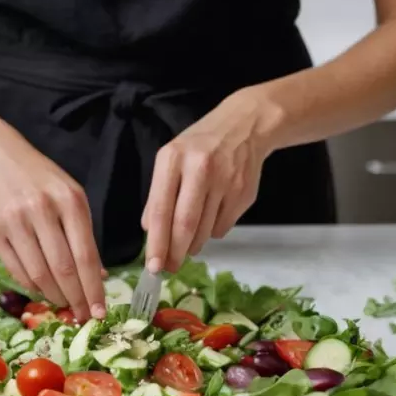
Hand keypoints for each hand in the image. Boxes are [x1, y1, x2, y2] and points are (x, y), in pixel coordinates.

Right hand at [0, 123, 105, 320]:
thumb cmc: (41, 180)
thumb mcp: (70, 196)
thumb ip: (84, 234)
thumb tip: (99, 276)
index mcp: (69, 201)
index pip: (85, 255)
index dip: (94, 288)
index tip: (101, 312)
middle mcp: (41, 210)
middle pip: (63, 269)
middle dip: (76, 299)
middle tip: (84, 316)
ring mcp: (14, 221)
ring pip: (39, 274)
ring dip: (54, 296)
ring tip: (65, 304)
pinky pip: (17, 270)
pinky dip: (33, 286)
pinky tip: (43, 290)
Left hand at [142, 87, 273, 272]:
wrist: (245, 126)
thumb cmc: (199, 147)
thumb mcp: (171, 160)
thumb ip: (158, 195)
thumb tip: (149, 230)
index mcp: (173, 160)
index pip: (162, 210)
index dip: (157, 243)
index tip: (153, 266)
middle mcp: (199, 169)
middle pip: (185, 224)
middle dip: (175, 252)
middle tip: (169, 268)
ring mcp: (225, 181)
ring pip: (205, 230)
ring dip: (193, 245)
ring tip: (188, 246)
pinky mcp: (243, 193)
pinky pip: (222, 226)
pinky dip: (212, 233)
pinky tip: (209, 221)